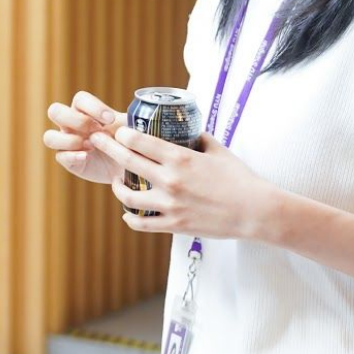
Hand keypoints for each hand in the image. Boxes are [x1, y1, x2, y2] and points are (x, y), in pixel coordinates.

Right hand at [43, 91, 124, 184]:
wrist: (129, 166)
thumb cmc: (127, 142)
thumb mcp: (130, 129)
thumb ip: (128, 121)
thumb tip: (132, 118)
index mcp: (85, 110)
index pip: (79, 99)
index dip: (92, 107)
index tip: (110, 119)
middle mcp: (71, 124)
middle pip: (54, 111)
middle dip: (75, 120)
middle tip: (96, 130)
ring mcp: (66, 143)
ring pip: (49, 137)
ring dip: (69, 140)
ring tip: (91, 146)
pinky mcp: (68, 160)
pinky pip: (60, 156)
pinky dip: (73, 156)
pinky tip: (87, 157)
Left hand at [87, 129, 284, 240]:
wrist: (256, 212)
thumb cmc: (240, 179)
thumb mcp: (218, 150)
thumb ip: (198, 137)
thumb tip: (185, 127)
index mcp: (180, 158)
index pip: (140, 141)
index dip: (122, 133)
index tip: (116, 129)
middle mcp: (170, 180)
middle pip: (126, 161)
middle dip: (108, 147)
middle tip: (97, 140)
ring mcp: (170, 205)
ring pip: (127, 195)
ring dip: (116, 186)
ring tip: (114, 181)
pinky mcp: (174, 225)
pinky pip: (141, 223)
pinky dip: (130, 217)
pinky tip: (127, 212)